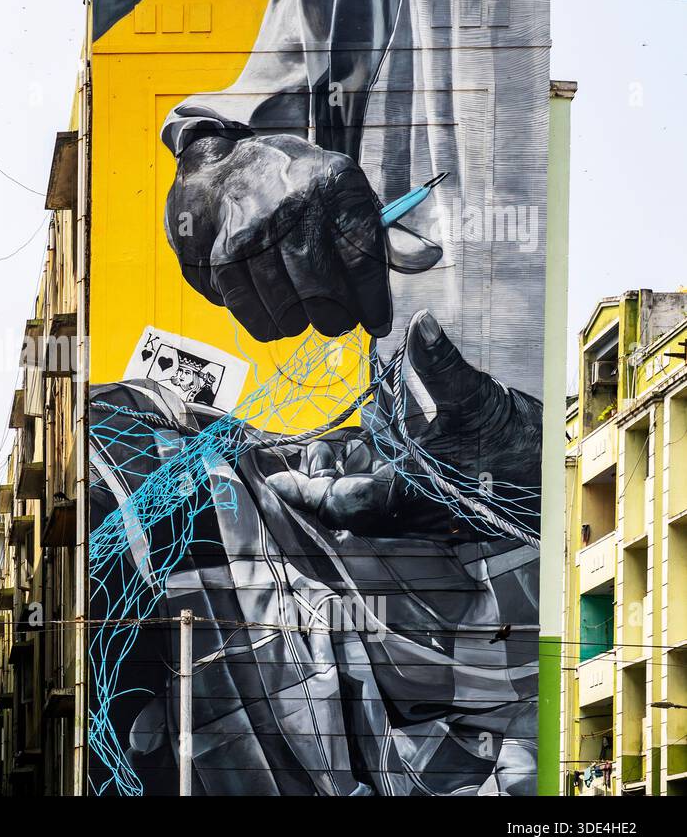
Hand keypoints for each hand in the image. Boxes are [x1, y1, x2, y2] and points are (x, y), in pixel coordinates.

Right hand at [165, 133, 441, 341]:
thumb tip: (428, 258)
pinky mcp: (222, 253)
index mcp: (334, 184)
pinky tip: (272, 321)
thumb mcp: (342, 192)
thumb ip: (382, 230)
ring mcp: (254, 230)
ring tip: (302, 320)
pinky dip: (261, 322)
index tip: (377, 324)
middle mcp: (293, 205)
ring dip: (297, 322)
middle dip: (334, 317)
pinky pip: (245, 307)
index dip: (372, 300)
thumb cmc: (294, 187)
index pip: (363, 255)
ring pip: (284, 303)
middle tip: (336, 323)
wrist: (224, 166)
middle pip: (322, 285)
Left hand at [265, 311, 542, 538]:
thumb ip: (441, 363)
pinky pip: (387, 498)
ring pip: (364, 502)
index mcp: (408, 491)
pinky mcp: (432, 508)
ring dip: (345, 475)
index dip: (304, 491)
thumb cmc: (519, 446)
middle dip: (321, 478)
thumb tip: (422, 323)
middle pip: (344, 505)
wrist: (561, 477)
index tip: (276, 479)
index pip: (339, 501)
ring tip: (336, 446)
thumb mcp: (476, 397)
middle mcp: (410, 510)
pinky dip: (371, 474)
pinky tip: (375, 444)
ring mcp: (421, 512)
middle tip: (312, 450)